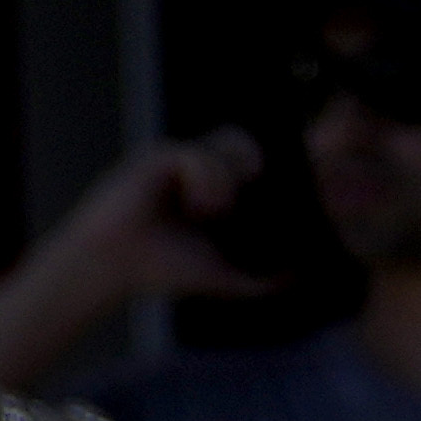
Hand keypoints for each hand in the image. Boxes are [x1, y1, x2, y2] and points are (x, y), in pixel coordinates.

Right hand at [39, 124, 262, 304]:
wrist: (118, 266)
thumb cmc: (165, 270)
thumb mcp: (227, 277)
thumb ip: (266, 280)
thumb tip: (302, 277)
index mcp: (215, 192)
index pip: (253, 162)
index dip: (272, 170)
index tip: (279, 195)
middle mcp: (198, 171)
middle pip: (244, 141)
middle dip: (256, 163)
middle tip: (248, 196)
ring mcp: (178, 160)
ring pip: (229, 144)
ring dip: (228, 181)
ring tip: (208, 213)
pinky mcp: (157, 156)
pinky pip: (197, 153)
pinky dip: (206, 179)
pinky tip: (196, 205)